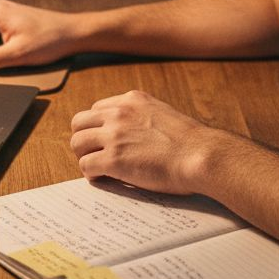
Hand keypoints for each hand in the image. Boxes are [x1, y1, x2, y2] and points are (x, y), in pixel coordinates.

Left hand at [71, 90, 236, 194]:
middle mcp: (119, 112)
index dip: (98, 128)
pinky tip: (104, 178)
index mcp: (132, 100)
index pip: (97, 109)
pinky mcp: (113, 158)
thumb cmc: (191, 143)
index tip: (105, 141)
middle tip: (96, 154)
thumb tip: (131, 135)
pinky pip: (86, 165)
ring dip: (85, 156)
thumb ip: (142, 118)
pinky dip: (91, 174)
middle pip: (79, 122)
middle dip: (84, 139)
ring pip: (77, 142)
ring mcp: (114, 135)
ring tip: (99, 167)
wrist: (201, 155)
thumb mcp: (163, 114)